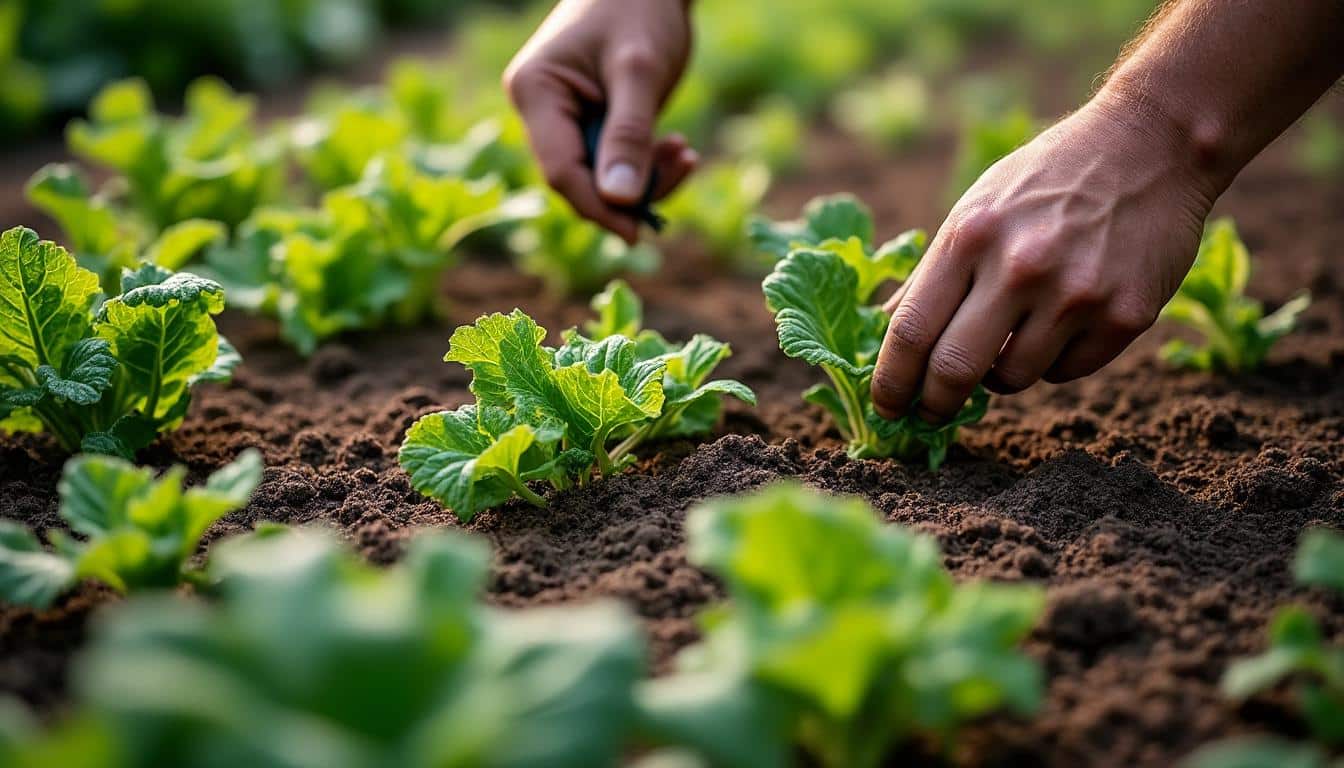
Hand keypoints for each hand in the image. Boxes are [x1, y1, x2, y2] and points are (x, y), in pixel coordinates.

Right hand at [504, 0, 697, 243]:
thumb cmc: (640, 6)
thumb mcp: (639, 70)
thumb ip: (629, 133)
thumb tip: (620, 200)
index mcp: (536, 92)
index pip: (559, 168)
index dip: (597, 205)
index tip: (635, 230)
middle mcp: (544, 111)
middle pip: (579, 179)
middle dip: (629, 190)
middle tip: (681, 168)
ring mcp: (569, 119)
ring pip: (602, 177)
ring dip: (647, 178)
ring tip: (685, 153)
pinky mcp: (596, 123)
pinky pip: (618, 163)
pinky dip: (650, 165)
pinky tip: (680, 149)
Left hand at [871, 95, 1219, 423]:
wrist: (1151, 146)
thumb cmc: (1048, 180)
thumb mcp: (976, 208)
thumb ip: (932, 272)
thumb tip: (885, 331)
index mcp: (970, 236)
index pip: (911, 331)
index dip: (891, 381)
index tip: (885, 406)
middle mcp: (1020, 267)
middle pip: (954, 370)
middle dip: (933, 404)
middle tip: (929, 414)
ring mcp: (1076, 294)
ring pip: (1012, 379)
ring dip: (999, 375)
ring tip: (1009, 339)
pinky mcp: (1125, 316)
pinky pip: (1065, 372)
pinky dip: (1052, 361)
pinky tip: (1061, 323)